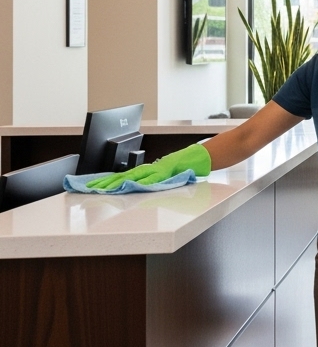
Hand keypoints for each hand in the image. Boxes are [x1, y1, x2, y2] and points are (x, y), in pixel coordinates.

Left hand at [89, 143, 211, 189]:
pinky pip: (151, 179)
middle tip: (88, 188)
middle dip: (105, 182)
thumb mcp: (166, 176)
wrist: (201, 156)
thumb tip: (137, 187)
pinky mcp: (166, 172)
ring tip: (101, 189)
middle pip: (123, 176)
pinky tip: (129, 187)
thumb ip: (153, 180)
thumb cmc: (185, 167)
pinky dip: (139, 183)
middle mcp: (149, 169)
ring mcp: (157, 170)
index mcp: (148, 171)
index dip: (107, 181)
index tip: (92, 186)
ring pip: (132, 177)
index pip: (123, 176)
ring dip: (116, 183)